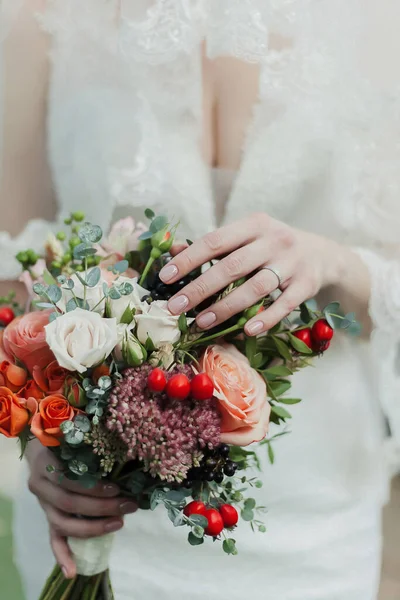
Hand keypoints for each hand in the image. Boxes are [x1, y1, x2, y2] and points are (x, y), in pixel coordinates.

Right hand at [27, 442, 136, 578]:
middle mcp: (41, 486)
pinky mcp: (49, 517)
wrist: (44, 448)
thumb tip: (128, 451)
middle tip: (128, 505)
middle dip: (102, 507)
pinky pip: (53, 539)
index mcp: (46, 463)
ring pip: (63, 523)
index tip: (117, 487)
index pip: (69, 480)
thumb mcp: (75, 437)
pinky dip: (63, 556)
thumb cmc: (66, 440)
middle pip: (69, 503)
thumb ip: (92, 444)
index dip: (92, 487)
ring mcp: (43, 504)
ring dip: (93, 527)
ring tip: (119, 523)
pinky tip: (73, 570)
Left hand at [160, 213, 344, 334]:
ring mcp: (292, 263)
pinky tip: (246, 330)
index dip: (189, 259)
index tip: (165, 276)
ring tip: (200, 322)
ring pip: (256, 287)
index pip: (216, 240)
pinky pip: (284, 305)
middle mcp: (275, 241)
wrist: (324, 254)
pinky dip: (265, 318)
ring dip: (226, 307)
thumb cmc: (274, 247)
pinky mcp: (306, 285)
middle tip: (175, 307)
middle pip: (232, 266)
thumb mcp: (248, 237)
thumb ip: (214, 244)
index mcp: (255, 224)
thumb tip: (174, 251)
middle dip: (200, 288)